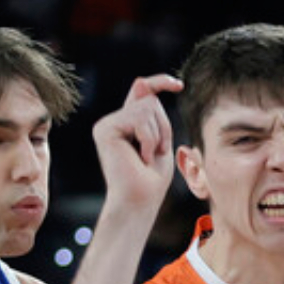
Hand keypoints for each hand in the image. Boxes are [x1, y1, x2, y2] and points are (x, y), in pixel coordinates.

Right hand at [93, 74, 182, 213]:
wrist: (139, 202)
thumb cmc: (152, 180)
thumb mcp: (159, 140)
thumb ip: (154, 114)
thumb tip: (140, 82)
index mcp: (127, 124)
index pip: (141, 91)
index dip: (159, 82)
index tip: (179, 85)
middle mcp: (114, 122)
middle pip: (149, 99)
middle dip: (163, 126)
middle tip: (154, 153)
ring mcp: (107, 125)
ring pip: (146, 106)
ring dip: (156, 134)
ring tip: (145, 157)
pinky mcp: (104, 130)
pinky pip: (138, 118)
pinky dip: (148, 138)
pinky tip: (139, 157)